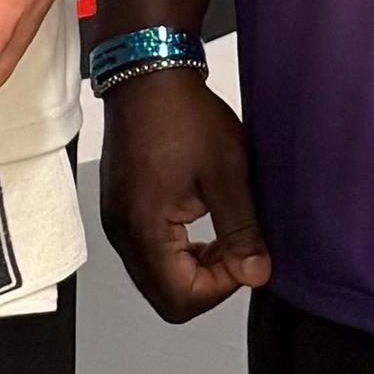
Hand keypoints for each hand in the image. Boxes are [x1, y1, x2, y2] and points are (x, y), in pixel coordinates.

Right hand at [99, 69, 270, 322]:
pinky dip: (177, 253)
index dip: (221, 288)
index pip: (181, 298)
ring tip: (222, 233)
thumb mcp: (227, 172)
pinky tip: (200, 221)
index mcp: (145, 228)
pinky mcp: (120, 211)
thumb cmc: (182, 114)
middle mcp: (123, 233)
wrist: (148, 75)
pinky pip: (147, 254)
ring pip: (156, 279)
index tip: (244, 256)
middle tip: (236, 249)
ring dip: (192, 269)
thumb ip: (242, 230)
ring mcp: (117, 223)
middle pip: (165, 297)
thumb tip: (256, 274)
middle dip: (207, 284)